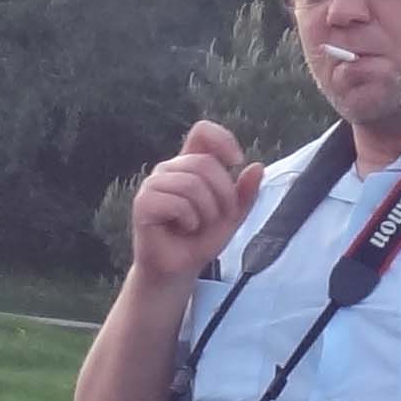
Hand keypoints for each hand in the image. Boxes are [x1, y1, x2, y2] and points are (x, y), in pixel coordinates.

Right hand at [127, 121, 264, 286]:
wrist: (178, 270)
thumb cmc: (201, 240)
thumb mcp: (232, 216)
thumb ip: (246, 193)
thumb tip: (257, 166)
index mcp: (189, 164)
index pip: (202, 131)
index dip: (222, 139)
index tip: (236, 162)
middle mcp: (169, 168)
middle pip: (205, 163)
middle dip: (223, 195)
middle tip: (217, 218)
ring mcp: (153, 184)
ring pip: (192, 184)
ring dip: (206, 212)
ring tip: (197, 226)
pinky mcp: (143, 203)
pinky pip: (177, 203)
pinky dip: (189, 220)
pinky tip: (182, 229)